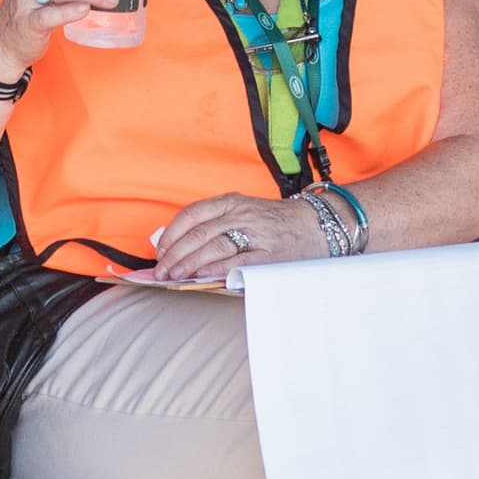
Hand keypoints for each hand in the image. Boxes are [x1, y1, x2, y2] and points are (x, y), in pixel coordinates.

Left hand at [149, 191, 326, 282]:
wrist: (319, 224)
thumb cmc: (276, 223)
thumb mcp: (244, 212)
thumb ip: (214, 223)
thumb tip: (173, 243)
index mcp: (232, 202)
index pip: (191, 215)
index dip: (170, 235)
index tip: (159, 253)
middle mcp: (242, 214)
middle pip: (197, 233)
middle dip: (174, 255)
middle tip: (160, 272)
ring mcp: (256, 234)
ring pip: (213, 246)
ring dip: (188, 263)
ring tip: (173, 277)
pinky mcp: (269, 255)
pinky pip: (236, 261)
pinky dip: (215, 269)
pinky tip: (200, 276)